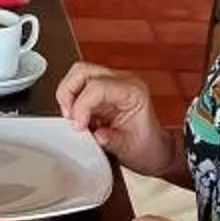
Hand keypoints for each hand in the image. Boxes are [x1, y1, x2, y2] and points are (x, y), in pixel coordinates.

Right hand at [55, 61, 176, 179]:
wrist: (151, 148)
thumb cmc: (146, 146)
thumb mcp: (129, 149)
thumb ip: (111, 140)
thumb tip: (95, 134)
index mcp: (133, 92)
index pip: (97, 86)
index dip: (81, 105)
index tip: (79, 126)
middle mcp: (121, 82)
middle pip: (82, 71)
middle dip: (69, 95)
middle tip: (71, 118)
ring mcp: (109, 83)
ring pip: (76, 75)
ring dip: (67, 96)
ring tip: (73, 118)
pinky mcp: (99, 90)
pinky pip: (77, 87)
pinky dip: (71, 101)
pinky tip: (79, 118)